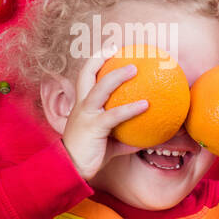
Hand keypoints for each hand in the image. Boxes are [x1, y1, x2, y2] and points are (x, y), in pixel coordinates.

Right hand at [60, 53, 147, 179]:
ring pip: (100, 88)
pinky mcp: (93, 127)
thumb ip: (125, 137)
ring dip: (117, 76)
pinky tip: (146, 105)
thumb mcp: (109, 143)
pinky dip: (131, 108)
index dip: (95, 61)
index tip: (110, 50)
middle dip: (100, 58)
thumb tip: (147, 137)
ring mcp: (86, 115)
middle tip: (117, 49)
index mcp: (83, 105)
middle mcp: (82, 105)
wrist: (71, 169)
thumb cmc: (90, 155)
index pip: (86, 77)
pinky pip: (114, 114)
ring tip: (135, 68)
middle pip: (86, 74)